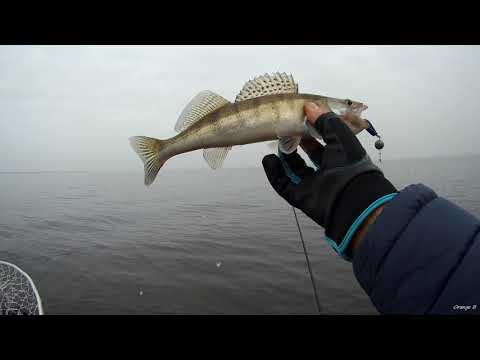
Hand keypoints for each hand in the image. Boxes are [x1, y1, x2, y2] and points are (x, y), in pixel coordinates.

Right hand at [262, 103, 396, 259]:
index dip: (311, 133)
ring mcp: (313, 185)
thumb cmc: (352, 165)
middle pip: (307, 157)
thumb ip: (325, 120)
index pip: (323, 144)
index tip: (300, 122)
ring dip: (283, 158)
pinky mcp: (300, 197)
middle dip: (296, 144)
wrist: (350, 198)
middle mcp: (326, 172)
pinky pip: (283, 185)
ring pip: (293, 171)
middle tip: (285, 132)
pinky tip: (268, 160)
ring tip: (275, 145)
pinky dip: (274, 173)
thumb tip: (309, 106)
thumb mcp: (340, 136)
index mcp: (340, 158)